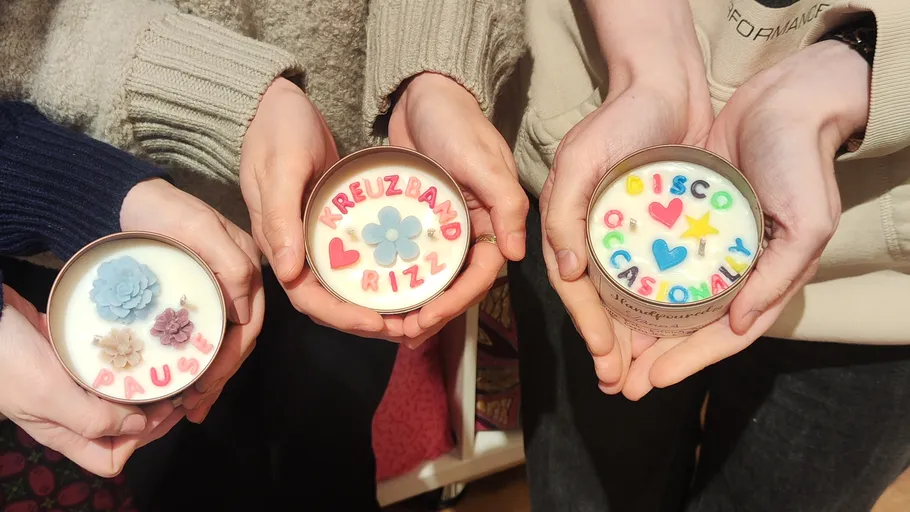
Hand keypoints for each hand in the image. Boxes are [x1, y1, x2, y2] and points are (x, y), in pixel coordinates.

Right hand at [0, 286, 182, 476]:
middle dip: (154, 413)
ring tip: (169, 368)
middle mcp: (72, 412)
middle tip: (179, 387)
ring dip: (146, 385)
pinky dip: (129, 361)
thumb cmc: (8, 359)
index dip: (140, 440)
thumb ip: (92, 418)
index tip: (162, 411)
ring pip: (121, 395)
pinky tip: (145, 348)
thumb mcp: (48, 395)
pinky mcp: (75, 358)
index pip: (111, 457)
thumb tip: (140, 426)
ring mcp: (74, 384)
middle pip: (124, 427)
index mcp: (65, 431)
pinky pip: (110, 367)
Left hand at [121, 178, 264, 422]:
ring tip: (192, 406)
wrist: (129, 197)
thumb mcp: (199, 231)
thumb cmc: (163, 211)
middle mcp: (239, 281)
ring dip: (212, 376)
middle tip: (195, 405)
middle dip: (221, 376)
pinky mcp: (199, 296)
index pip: (250, 323)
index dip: (231, 358)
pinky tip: (187, 382)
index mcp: (247, 267)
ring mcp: (219, 289)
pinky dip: (199, 362)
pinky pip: (206, 334)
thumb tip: (246, 314)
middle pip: (240, 339)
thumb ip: (232, 265)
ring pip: (225, 342)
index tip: (207, 385)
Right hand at [239, 78, 387, 337]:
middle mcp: (295, 249)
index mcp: (279, 243)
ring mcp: (312, 239)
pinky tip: (404, 275)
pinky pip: (352, 260)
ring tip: (411, 310)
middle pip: (330, 302)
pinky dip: (375, 274)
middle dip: (366, 320)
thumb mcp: (281, 167)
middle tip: (408, 325)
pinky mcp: (329, 225)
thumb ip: (281, 217)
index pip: (309, 299)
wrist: (276, 102)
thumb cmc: (277, 129)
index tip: (379, 323)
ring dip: (373, 303)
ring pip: (343, 286)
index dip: (343, 317)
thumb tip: (288, 272)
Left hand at [388, 72, 528, 346]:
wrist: (424, 93)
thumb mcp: (483, 161)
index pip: (482, 274)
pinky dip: (401, 277)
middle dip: (435, 312)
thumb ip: (504, 204)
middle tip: (403, 334)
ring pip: (435, 276)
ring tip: (391, 328)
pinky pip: (413, 256)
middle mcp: (472, 229)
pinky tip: (380, 295)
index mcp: (494, 220)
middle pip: (458, 284)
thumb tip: (517, 255)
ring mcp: (444, 227)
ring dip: (417, 303)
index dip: (457, 302)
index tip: (426, 319)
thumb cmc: (456, 122)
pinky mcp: (420, 219)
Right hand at [542, 33, 712, 392]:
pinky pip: (652, 277)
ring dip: (629, 339)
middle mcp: (593, 235)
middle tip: (620, 384)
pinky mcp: (654, 230)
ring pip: (624, 298)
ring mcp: (624, 235)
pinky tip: (668, 333)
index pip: (572, 285)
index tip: (606, 358)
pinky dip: (656, 308)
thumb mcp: (581, 160)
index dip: (586, 324)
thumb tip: (568, 270)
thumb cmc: (620, 119)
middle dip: (606, 346)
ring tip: (639, 375)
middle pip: (596, 301)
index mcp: (569, 224)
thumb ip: (563, 212)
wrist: (667, 86)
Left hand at [622, 40, 870, 398]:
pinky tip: (611, 296)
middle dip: (656, 356)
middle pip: (692, 326)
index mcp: (765, 279)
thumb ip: (778, 277)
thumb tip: (739, 325)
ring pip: (672, 300)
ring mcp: (711, 247)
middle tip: (620, 382)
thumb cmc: (800, 162)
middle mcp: (736, 270)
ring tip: (609, 350)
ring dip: (642, 327)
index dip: (689, 361)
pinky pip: (662, 262)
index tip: (650, 381)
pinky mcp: (690, 222)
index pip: (724, 335)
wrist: (783, 102)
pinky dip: (640, 284)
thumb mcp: (806, 223)